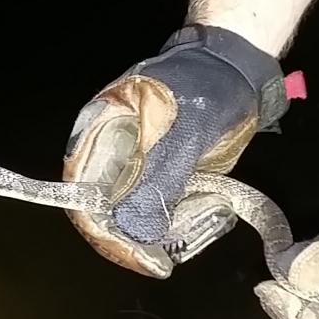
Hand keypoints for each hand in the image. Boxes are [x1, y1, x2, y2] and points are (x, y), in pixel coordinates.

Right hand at [63, 24, 290, 277]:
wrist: (234, 60)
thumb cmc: (209, 87)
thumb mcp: (188, 134)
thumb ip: (160, 181)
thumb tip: (134, 232)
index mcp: (101, 130)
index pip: (84, 196)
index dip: (108, 234)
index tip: (144, 258)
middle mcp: (108, 147)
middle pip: (102, 208)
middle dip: (131, 238)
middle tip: (165, 256)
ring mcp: (131, 156)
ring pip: (126, 209)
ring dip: (152, 230)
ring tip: (181, 239)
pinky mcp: (153, 164)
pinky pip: (151, 199)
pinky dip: (168, 216)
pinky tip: (190, 221)